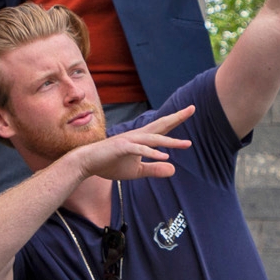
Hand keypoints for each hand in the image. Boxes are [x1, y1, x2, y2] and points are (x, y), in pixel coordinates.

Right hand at [73, 106, 194, 181]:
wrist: (87, 163)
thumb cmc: (110, 164)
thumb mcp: (137, 171)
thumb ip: (154, 169)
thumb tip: (174, 169)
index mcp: (141, 139)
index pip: (163, 128)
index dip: (176, 120)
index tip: (190, 111)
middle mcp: (137, 135)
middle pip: (161, 125)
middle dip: (177, 117)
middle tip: (193, 108)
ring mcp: (129, 140)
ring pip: (153, 139)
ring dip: (170, 141)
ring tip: (187, 144)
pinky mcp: (121, 148)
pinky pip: (139, 150)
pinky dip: (152, 153)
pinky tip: (165, 156)